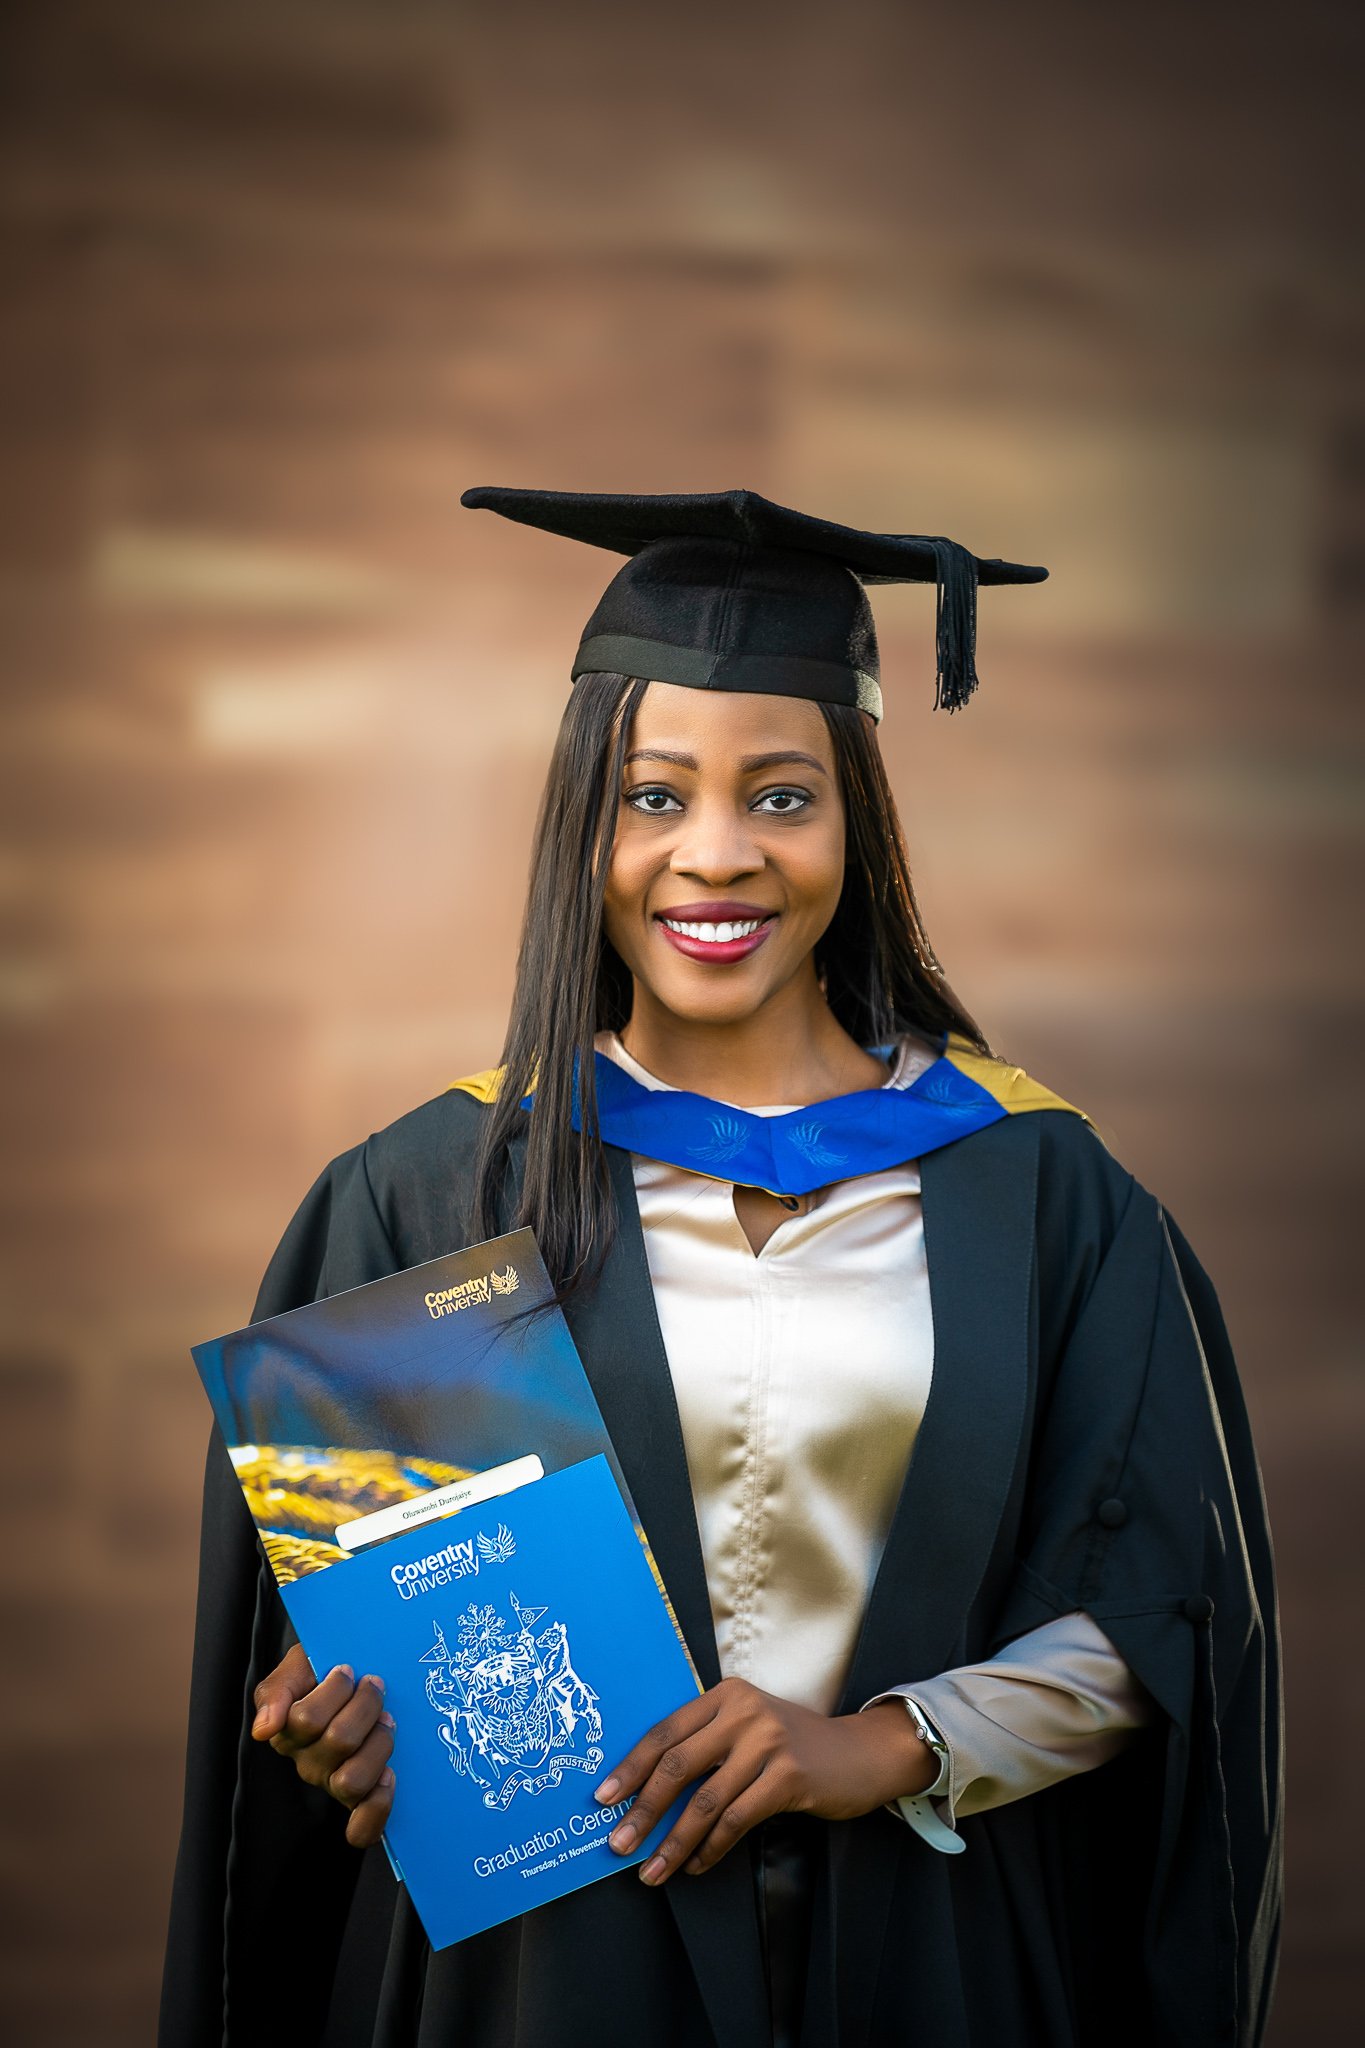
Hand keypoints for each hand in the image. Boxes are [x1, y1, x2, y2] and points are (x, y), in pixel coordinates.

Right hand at [250, 1643, 394, 1848]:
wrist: (351, 1674)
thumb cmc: (322, 1672)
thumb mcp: (295, 1668)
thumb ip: (275, 1692)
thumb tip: (264, 1730)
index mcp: (288, 1734)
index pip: (306, 1719)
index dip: (335, 1689)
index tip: (346, 1670)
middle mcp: (308, 1763)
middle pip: (339, 1742)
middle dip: (365, 1706)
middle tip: (374, 1686)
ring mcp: (333, 1783)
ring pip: (353, 1780)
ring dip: (379, 1743)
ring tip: (387, 1719)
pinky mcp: (358, 1801)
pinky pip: (362, 1827)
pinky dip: (378, 1806)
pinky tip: (389, 1776)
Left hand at [591, 1677, 937, 1886]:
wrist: (860, 1751)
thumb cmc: (793, 1744)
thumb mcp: (748, 1727)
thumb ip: (707, 1745)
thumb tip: (646, 1792)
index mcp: (724, 1695)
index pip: (664, 1732)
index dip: (631, 1767)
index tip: (604, 1798)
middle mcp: (743, 1712)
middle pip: (677, 1766)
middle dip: (642, 1810)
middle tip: (618, 1844)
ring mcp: (767, 1742)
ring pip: (705, 1801)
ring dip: (674, 1842)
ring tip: (652, 1871)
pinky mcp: (789, 1775)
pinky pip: (737, 1819)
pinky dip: (711, 1847)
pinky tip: (696, 1865)